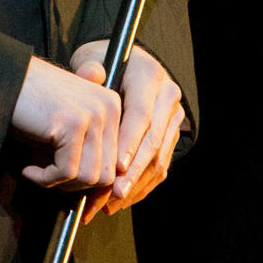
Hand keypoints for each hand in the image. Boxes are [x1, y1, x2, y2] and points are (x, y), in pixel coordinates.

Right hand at [10, 54, 121, 193]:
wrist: (3, 79)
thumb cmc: (29, 105)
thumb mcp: (66, 126)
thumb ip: (86, 151)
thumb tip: (98, 195)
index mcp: (112, 106)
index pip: (117, 161)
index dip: (94, 184)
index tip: (70, 192)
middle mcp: (108, 108)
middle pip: (107, 173)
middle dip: (75, 186)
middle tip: (48, 179)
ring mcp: (92, 115)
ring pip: (90, 177)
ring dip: (60, 183)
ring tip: (38, 172)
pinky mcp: (72, 125)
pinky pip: (67, 172)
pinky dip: (45, 178)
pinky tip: (28, 169)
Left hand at [69, 42, 188, 220]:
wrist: (124, 63)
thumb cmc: (101, 62)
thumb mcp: (91, 58)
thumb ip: (89, 69)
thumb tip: (93, 75)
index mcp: (149, 76)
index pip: (142, 114)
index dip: (129, 143)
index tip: (116, 167)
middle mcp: (167, 96)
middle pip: (153, 141)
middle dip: (132, 172)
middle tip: (113, 193)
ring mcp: (173, 117)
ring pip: (159, 158)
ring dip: (134, 186)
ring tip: (109, 204)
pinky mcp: (171, 135)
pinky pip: (161, 166)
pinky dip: (141, 186)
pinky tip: (121, 201)